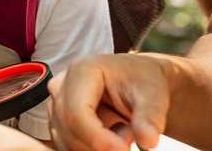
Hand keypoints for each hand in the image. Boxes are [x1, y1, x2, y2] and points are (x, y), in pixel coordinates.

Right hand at [47, 54, 167, 150]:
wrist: (141, 84)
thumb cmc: (144, 83)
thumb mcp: (154, 95)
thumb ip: (151, 116)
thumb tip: (148, 140)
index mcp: (82, 69)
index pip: (76, 113)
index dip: (97, 138)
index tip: (124, 149)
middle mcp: (62, 84)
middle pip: (68, 130)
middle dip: (101, 144)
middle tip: (131, 136)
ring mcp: (57, 103)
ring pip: (67, 142)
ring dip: (97, 147)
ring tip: (123, 132)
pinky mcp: (59, 120)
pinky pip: (68, 146)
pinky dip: (92, 148)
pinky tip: (111, 135)